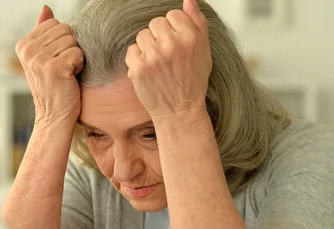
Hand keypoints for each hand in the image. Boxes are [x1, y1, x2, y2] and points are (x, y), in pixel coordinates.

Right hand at [15, 6, 83, 126]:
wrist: (53, 116)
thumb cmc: (53, 87)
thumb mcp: (44, 57)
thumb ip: (43, 31)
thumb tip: (46, 9)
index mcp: (23, 45)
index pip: (55, 23)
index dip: (62, 41)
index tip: (55, 60)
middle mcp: (28, 51)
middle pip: (65, 30)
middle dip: (69, 48)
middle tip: (62, 68)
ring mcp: (39, 59)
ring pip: (72, 41)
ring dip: (74, 58)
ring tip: (65, 73)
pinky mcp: (54, 68)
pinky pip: (77, 53)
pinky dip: (78, 66)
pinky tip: (69, 78)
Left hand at [125, 0, 211, 119]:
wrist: (179, 111)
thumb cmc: (192, 81)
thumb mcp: (204, 50)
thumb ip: (196, 22)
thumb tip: (188, 0)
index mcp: (190, 37)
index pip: (172, 14)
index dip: (173, 29)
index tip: (176, 45)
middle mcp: (172, 45)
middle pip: (155, 23)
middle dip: (159, 37)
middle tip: (166, 56)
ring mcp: (153, 57)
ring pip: (142, 36)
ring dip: (147, 48)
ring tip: (157, 64)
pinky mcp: (138, 68)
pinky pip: (131, 51)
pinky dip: (136, 60)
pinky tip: (148, 71)